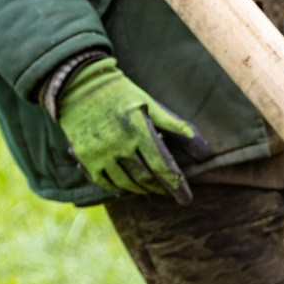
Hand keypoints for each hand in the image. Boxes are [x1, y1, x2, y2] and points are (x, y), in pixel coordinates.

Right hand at [57, 58, 208, 200]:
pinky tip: (127, 185)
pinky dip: (119, 187)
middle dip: (161, 188)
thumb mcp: (151, 104)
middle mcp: (119, 144)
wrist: (78, 85)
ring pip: (126, 183)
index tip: (186, 199)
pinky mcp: (86, 158)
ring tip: (151, 188)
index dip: (177, 185)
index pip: (163, 166)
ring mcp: (101, 153)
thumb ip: (176, 127)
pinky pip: (105, 182)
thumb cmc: (121, 94)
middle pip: (146, 178)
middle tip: (170, 192)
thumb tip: (205, 151)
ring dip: (142, 189)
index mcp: (139, 129)